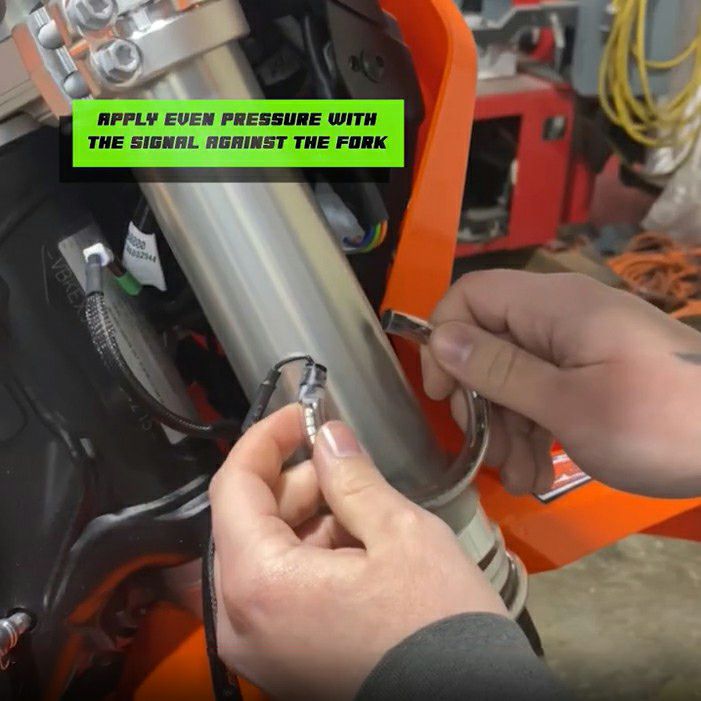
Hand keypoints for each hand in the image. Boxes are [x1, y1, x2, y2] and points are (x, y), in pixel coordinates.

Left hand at [209, 405, 506, 700]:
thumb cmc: (438, 627)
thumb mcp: (401, 533)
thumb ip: (353, 477)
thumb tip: (329, 438)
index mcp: (260, 585)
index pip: (233, 485)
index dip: (266, 439)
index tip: (299, 415)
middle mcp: (240, 622)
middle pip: (248, 519)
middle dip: (297, 482)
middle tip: (347, 465)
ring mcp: (257, 646)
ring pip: (266, 551)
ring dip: (310, 518)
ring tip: (366, 515)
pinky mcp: (280, 660)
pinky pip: (279, 588)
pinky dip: (313, 556)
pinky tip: (362, 552)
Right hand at [422, 270, 700, 498]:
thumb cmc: (659, 423)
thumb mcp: (569, 405)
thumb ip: (500, 370)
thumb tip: (439, 339)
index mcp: (553, 306)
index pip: (470, 295)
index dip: (444, 339)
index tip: (443, 395)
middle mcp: (561, 315)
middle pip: (489, 341)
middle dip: (480, 400)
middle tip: (486, 451)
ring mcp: (580, 344)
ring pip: (515, 374)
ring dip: (507, 427)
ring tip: (517, 478)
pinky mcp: (595, 371)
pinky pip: (546, 390)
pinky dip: (535, 429)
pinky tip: (536, 474)